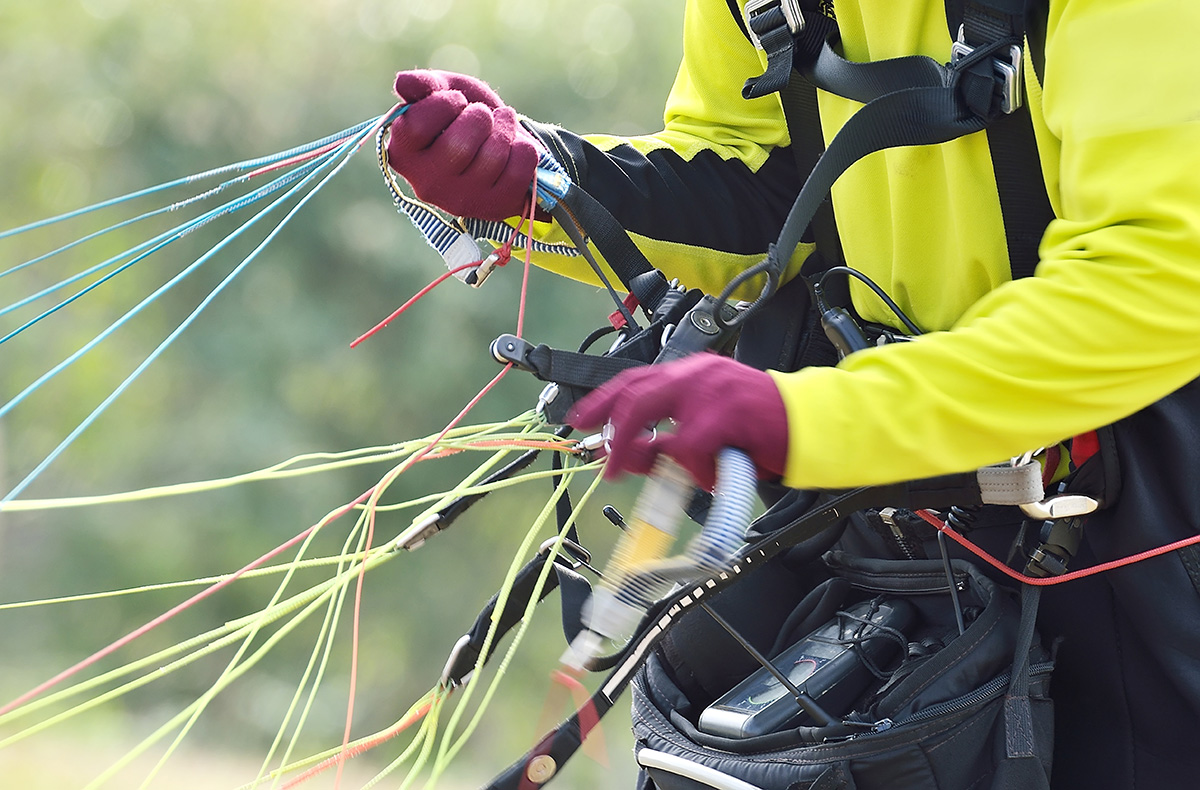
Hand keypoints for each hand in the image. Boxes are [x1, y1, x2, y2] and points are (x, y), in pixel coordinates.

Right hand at [388, 70, 542, 220]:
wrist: (499, 146)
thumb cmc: (464, 116)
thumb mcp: (444, 93)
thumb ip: (424, 85)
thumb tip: (403, 83)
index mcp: (403, 154)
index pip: (417, 125)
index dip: (445, 103)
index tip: (457, 100)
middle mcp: (426, 184)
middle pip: (459, 144)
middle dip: (479, 117)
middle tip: (482, 115)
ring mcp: (461, 200)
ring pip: (493, 156)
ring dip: (505, 129)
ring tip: (501, 126)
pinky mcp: (494, 207)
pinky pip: (520, 168)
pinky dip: (524, 148)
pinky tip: (514, 149)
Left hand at [568, 353, 789, 489]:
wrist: (811, 425)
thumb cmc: (761, 430)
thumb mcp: (707, 432)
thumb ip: (669, 440)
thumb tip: (628, 456)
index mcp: (691, 373)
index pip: (634, 380)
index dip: (603, 400)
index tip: (581, 419)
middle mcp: (696, 374)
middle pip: (634, 394)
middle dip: (610, 428)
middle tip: (601, 457)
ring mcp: (710, 389)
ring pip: (654, 416)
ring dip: (643, 452)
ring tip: (649, 474)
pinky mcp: (725, 412)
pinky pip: (689, 447)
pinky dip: (695, 469)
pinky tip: (712, 475)